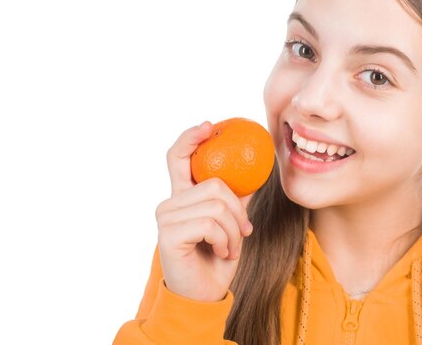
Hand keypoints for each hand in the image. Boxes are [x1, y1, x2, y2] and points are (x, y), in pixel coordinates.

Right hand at [155, 122, 253, 301]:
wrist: (205, 295)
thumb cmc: (216, 260)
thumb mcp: (231, 225)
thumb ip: (236, 200)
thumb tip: (256, 173)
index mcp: (182, 197)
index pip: (178, 158)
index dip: (190, 138)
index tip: (209, 126)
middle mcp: (169, 203)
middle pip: (215, 184)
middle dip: (238, 212)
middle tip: (242, 233)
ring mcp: (165, 218)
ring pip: (217, 205)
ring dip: (235, 230)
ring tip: (230, 246)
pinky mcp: (168, 234)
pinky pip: (211, 223)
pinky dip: (226, 240)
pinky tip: (221, 253)